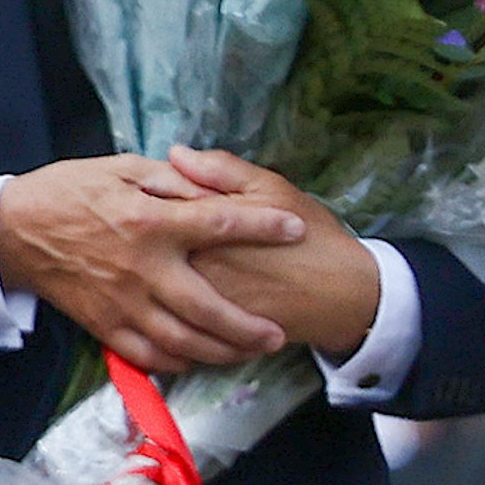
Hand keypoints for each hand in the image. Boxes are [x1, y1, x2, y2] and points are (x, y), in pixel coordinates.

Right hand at [0, 155, 305, 374]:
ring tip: (247, 353)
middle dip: (248, 326)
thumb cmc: (67, 192)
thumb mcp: (117, 167)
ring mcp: (122, 302)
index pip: (218, 224)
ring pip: (181, 340)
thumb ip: (168, 178)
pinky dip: (175, 362)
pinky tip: (195, 358)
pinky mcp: (102, 323)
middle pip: (208, 308)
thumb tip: (210, 188)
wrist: (11, 230)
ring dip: (220, 352)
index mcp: (148, 221)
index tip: (294, 229)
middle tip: (277, 334)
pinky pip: (146, 354)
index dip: (262, 226)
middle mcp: (142, 268)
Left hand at [157, 149, 383, 357]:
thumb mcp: (271, 189)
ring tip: (153, 268)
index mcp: (206, 226)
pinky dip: (164, 313)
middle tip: (140, 237)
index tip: (144, 200)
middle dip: (139, 244)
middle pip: (146, 252)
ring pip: (155, 291)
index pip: (152, 208)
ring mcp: (202, 302)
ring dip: (147, 281)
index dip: (144, 202)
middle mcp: (198, 266)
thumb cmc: (311, 236)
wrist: (345, 295)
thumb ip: (221, 170)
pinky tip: (168, 301)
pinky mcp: (211, 332)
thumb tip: (176, 153)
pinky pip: (172, 323)